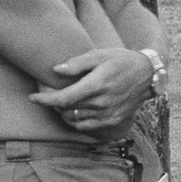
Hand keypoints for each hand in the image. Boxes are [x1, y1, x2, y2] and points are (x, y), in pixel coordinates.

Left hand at [29, 48, 154, 132]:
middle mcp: (102, 102)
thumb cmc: (121, 60)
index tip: (32, 98)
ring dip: (62, 112)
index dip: (44, 100)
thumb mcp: (100, 55)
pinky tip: (72, 111)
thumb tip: (55, 70)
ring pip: (74, 119)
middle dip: (52, 104)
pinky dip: (74, 121)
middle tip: (47, 95)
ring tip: (60, 102)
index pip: (64, 98)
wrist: (148, 74)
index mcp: (97, 84)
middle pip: (66, 110)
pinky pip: (86, 126)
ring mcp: (108, 113)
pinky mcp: (112, 120)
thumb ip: (77, 63)